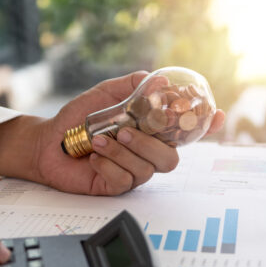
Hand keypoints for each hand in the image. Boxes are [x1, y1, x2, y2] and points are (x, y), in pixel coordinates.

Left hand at [0, 71, 224, 194]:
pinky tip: (93, 157)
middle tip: (124, 131)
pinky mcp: (115, 186)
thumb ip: (131, 86)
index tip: (216, 116)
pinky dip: (107, 164)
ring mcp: (132, 172)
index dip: (204, 128)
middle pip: (171, 159)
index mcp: (148, 131)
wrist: (49, 140)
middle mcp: (145, 153)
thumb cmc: (78, 118)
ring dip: (121, 152)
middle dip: (149, 144)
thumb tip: (160, 80)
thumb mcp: (105, 94)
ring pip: (146, 169)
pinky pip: (124, 180)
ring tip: (97, 140)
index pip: (183, 133)